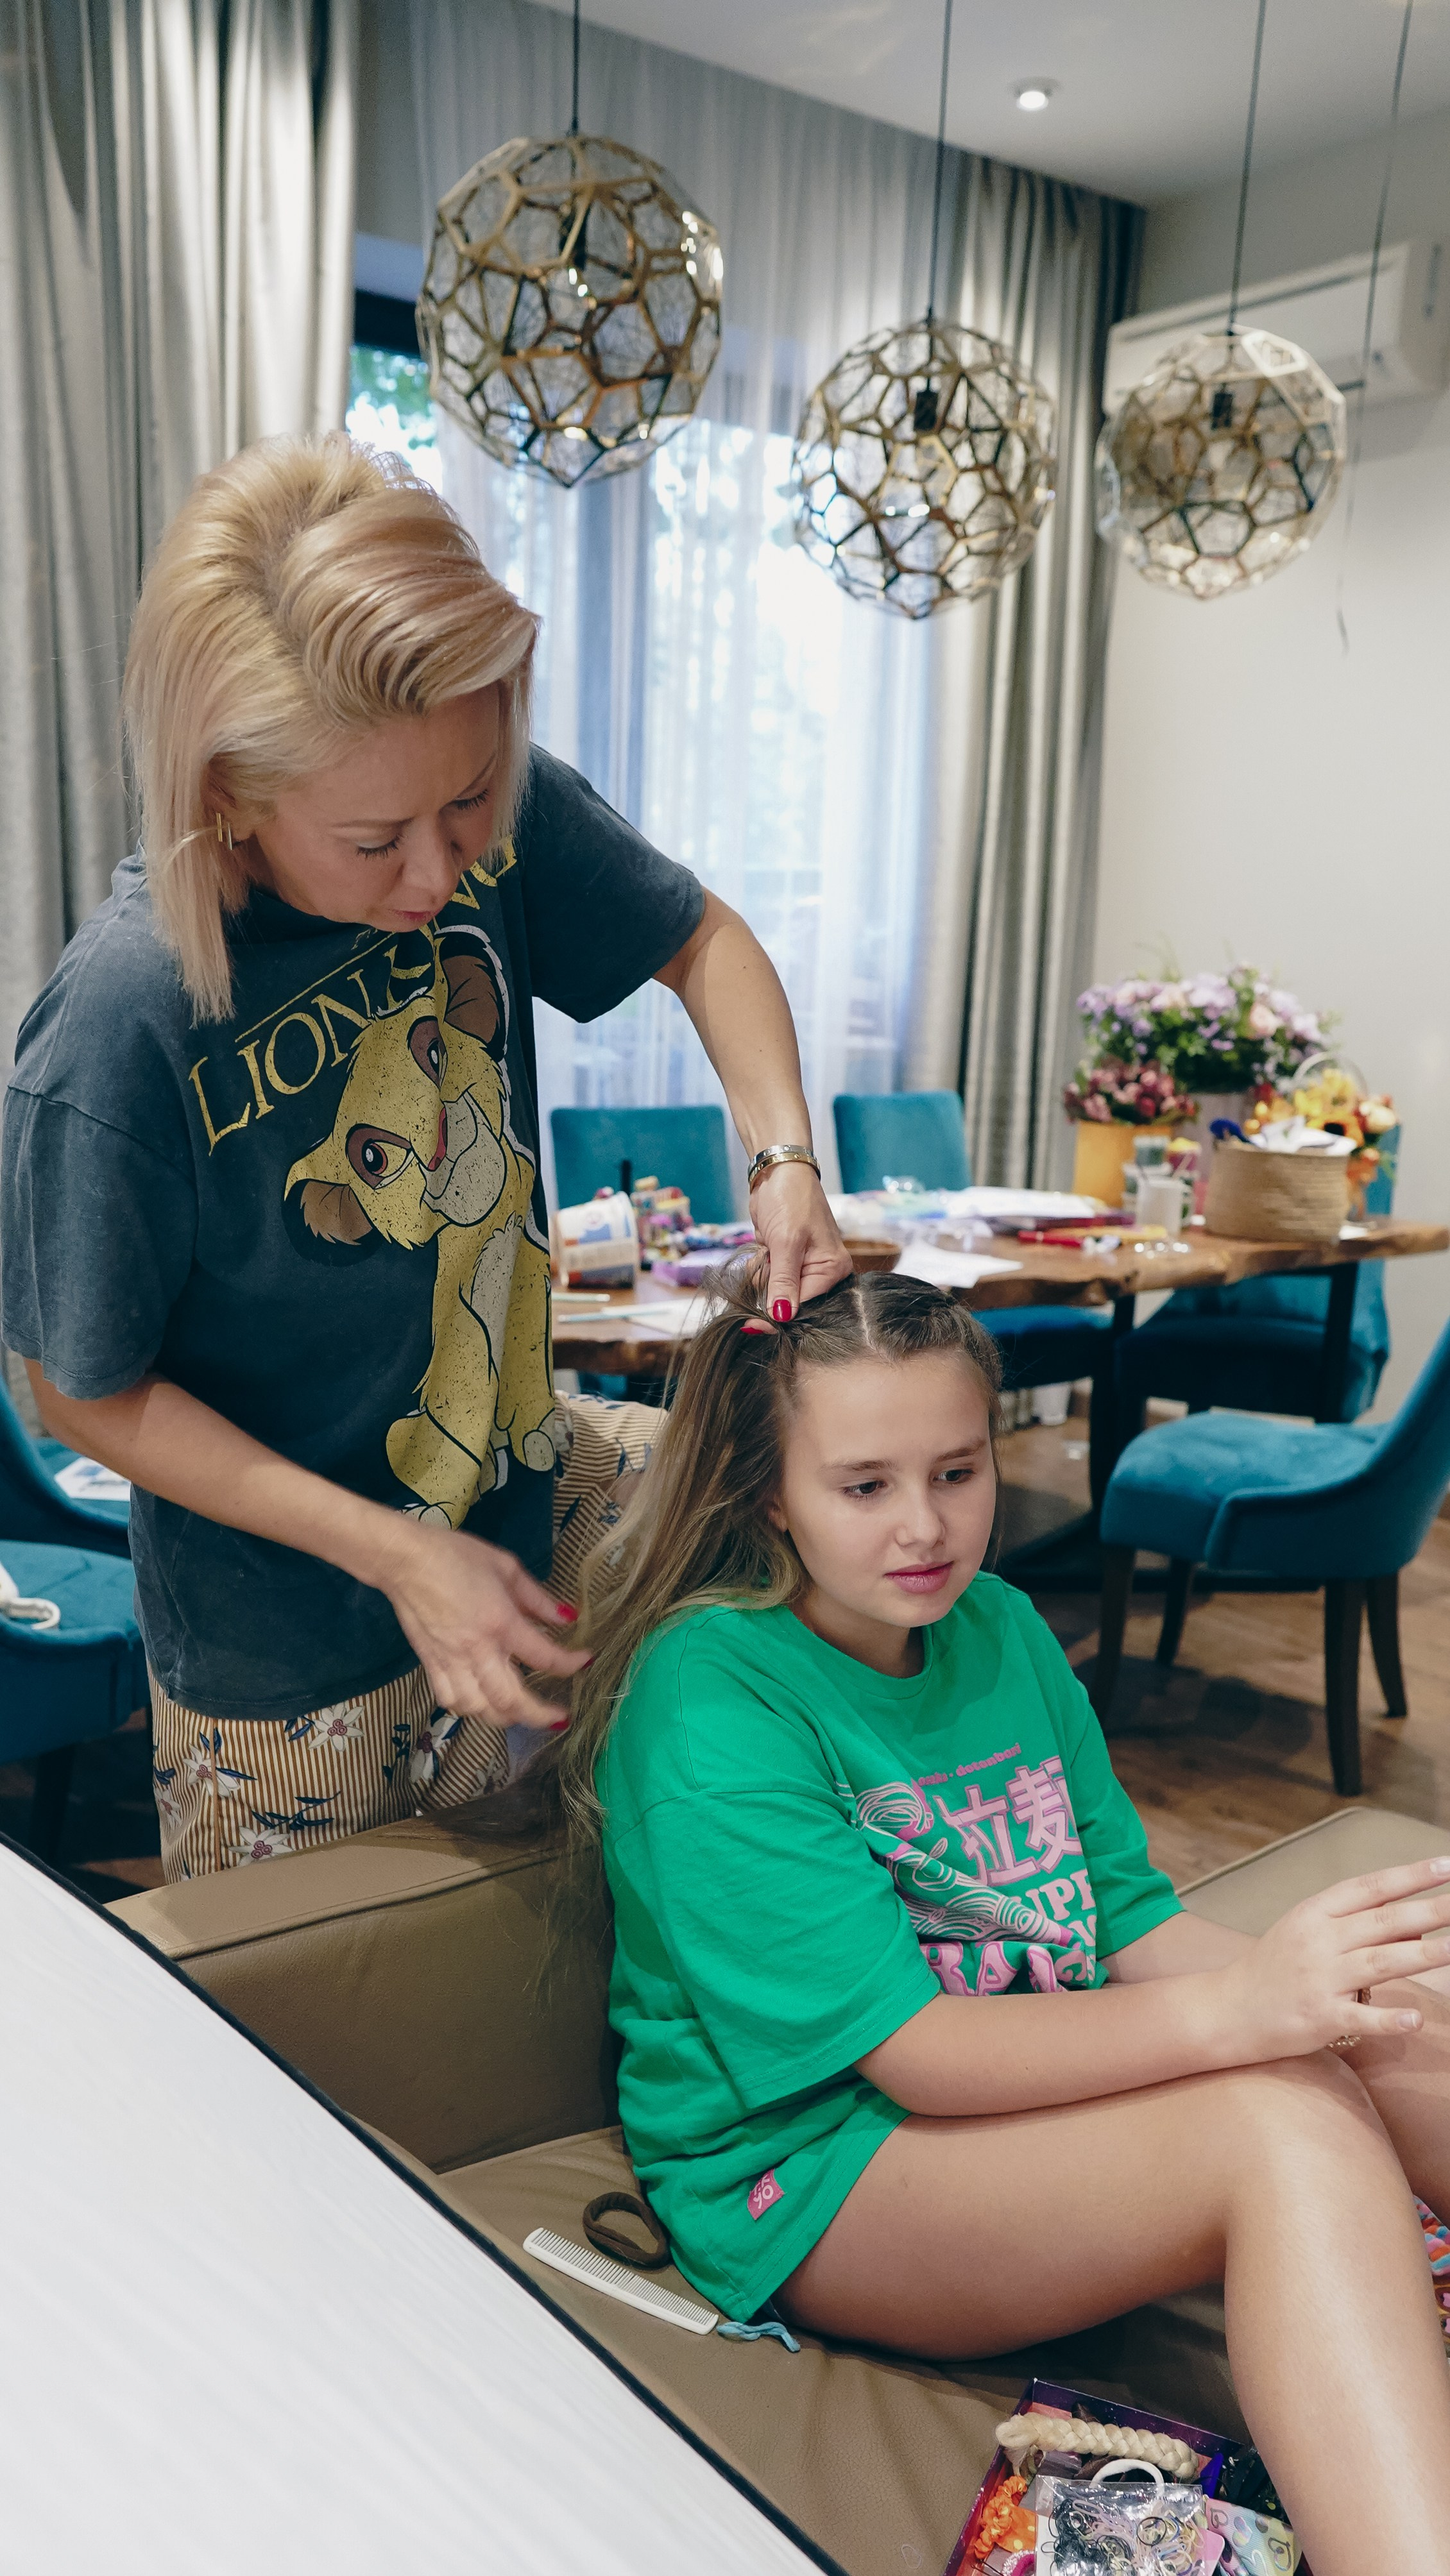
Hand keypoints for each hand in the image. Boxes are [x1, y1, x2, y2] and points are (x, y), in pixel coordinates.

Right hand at [378, 1517, 589, 1731]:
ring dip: (505, 1718)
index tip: (584, 1661)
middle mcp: (477, 1650)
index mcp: (501, 1622)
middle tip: (559, 1717)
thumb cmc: (456, 1556)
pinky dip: (469, 1710)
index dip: (570, 1664)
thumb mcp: (506, 1567)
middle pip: (512, 1700)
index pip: (543, 1656)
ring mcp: (451, 1661)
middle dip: (540, 1716)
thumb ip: (537, 1598)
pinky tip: (482, 1704)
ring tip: (522, 1714)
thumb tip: (567, 1617)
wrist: (405, 1560)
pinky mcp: (430, 1665)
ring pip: (480, 1709)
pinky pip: (450, 1700)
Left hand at [750, 1161, 851, 1317]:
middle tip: (764, 1264)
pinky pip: (768, 1278)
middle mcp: (822, 1272)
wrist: (777, 1172)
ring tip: (767, 1249)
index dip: (779, 1315)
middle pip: (791, 1302)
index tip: (752, 1324)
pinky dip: (759, 1267)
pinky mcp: (785, 1260)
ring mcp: (802, 1266)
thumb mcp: (786, 1241)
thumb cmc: (790, 1199)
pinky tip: (762, 1248)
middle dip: (770, 1290)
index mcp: (833, 1269)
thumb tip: (782, 1316)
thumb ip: (784, 1281)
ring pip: (775, 1291)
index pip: (805, 1306)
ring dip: (762, 1275)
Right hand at [1215, 1857, 1449, 2059]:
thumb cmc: (1276, 1966)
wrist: (1228, 2007)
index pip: (1371, 1887)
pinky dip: (1388, 2019)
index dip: (1411, 1876)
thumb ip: (1360, 1925)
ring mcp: (1319, 1979)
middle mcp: (1318, 1941)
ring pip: (1379, 1963)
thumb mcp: (1309, 1932)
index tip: (1447, 1866)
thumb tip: (1419, 1924)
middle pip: (1384, 1921)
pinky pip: (1360, 2017)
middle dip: (1431, 1910)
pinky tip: (1415, 2018)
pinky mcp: (1319, 2018)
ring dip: (1422, 1955)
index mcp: (1316, 1912)